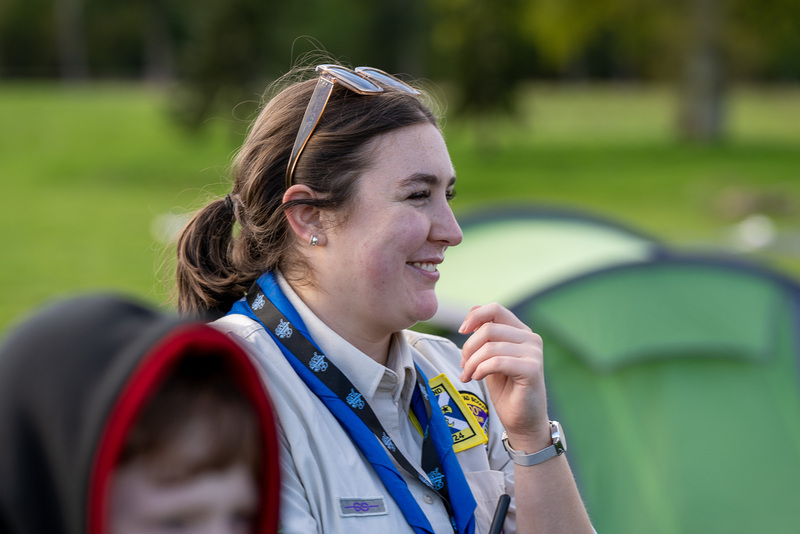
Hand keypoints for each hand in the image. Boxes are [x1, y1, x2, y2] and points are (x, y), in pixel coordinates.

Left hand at [458, 303, 550, 445]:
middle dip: (469, 347)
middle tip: (464, 366)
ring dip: (472, 363)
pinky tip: (477, 378)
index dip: (474, 317)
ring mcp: (534, 353)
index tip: (461, 332)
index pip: (495, 310)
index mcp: (521, 332)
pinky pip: (496, 362)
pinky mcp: (532, 369)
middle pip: (488, 329)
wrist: (522, 421)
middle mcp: (531, 338)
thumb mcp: (489, 358)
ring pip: (490, 346)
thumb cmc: (506, 390)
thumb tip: (472, 313)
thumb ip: (484, 337)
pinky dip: (480, 370)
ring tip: (468, 376)